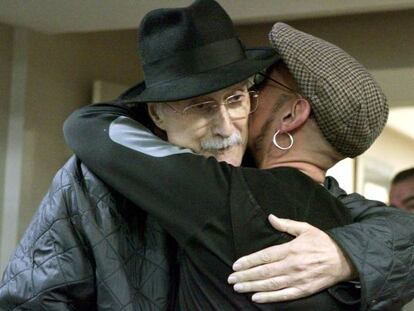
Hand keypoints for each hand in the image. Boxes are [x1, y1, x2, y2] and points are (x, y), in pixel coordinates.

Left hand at [227, 214, 356, 302]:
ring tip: (238, 288)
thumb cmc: (323, 241)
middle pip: (264, 272)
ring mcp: (298, 279)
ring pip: (270, 284)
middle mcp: (292, 265)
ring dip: (252, 287)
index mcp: (291, 249)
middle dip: (246, 276)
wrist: (346, 258)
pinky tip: (256, 298)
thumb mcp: (305, 228)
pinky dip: (269, 298)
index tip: (236, 265)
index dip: (248, 261)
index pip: (264, 256)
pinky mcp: (304, 290)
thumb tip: (270, 217)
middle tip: (231, 279)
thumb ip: (286, 224)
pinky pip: (284, 295)